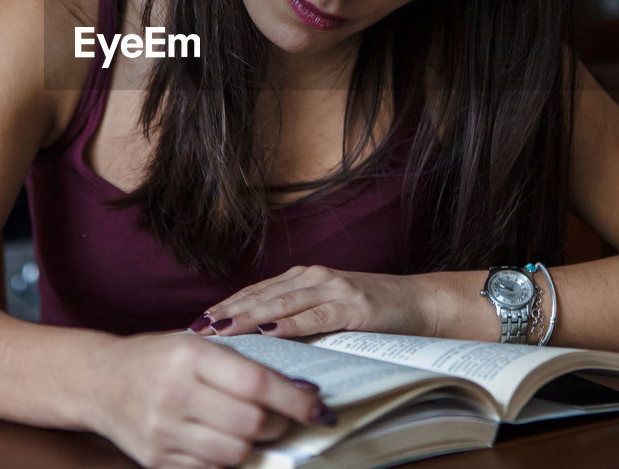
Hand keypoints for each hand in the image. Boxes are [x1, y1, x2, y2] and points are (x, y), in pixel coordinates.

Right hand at [87, 331, 332, 468]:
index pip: (256, 383)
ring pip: (235, 451)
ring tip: (251, 429)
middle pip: (251, 423)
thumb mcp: (194, 345)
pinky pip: (211, 468)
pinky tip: (223, 440)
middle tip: (282, 417)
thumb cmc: (156, 359)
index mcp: (189, 357)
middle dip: (278, 424)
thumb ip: (239, 365)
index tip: (317, 406)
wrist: (100, 382)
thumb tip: (297, 390)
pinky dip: (226, 457)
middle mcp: (175, 394)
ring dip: (254, 444)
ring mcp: (164, 431)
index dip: (294, 399)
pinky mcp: (158, 460)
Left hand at [193, 266, 428, 338]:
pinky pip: (315, 316)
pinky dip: (291, 324)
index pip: (255, 292)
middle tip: (199, 329)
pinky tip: (270, 332)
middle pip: (261, 295)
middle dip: (228, 313)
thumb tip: (257, 342)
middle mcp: (314, 277)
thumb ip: (298, 318)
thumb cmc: (373, 313)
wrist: (420, 304)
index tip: (198, 322)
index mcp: (304, 278)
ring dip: (249, 316)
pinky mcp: (353, 306)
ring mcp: (333, 288)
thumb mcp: (328, 311)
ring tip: (223, 330)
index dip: (226, 306)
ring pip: (282, 303)